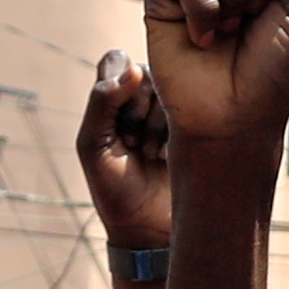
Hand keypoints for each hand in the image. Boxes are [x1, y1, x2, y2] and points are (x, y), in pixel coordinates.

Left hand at [74, 52, 176, 264]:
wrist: (148, 228)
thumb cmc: (112, 187)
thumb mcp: (92, 145)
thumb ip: (102, 102)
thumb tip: (133, 68)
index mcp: (112, 96)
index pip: (117, 60)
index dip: (118, 84)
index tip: (116, 122)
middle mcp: (142, 97)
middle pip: (146, 74)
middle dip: (137, 111)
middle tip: (132, 145)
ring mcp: (171, 111)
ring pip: (171, 91)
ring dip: (157, 125)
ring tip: (150, 155)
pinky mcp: (195, 127)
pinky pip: (193, 109)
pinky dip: (175, 134)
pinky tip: (167, 158)